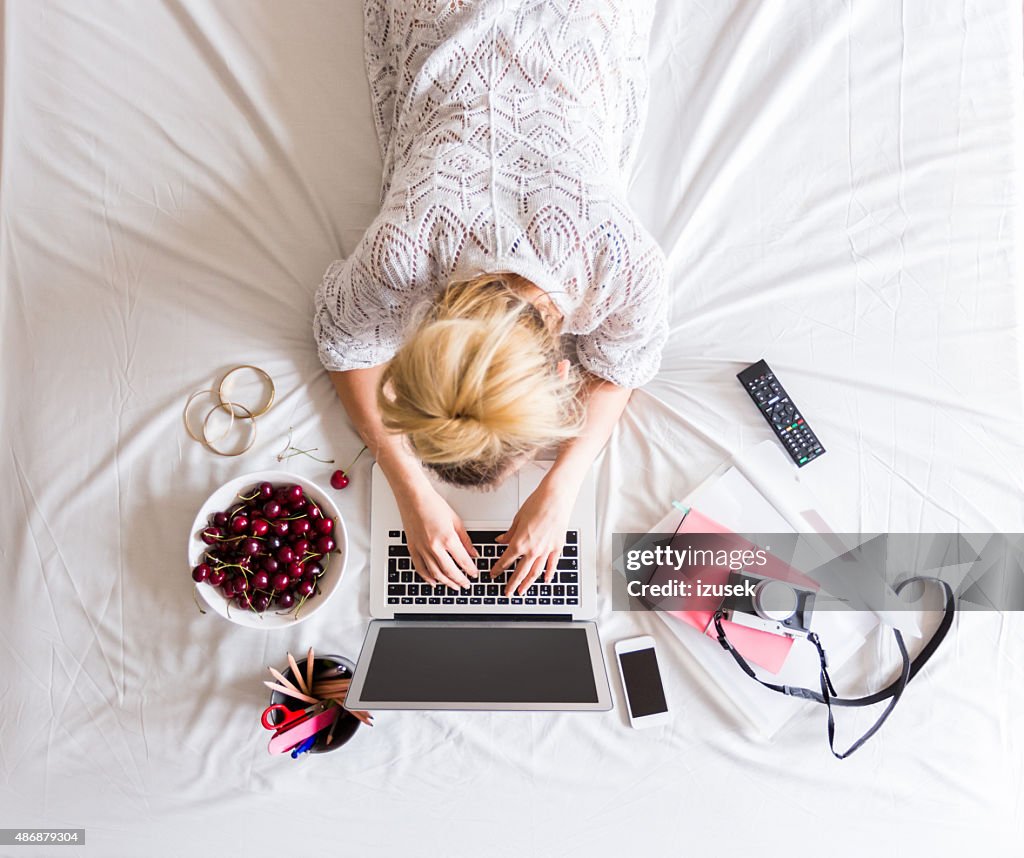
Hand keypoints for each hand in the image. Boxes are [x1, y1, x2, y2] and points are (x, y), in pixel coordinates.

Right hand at [395, 484, 477, 589]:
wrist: (413, 497)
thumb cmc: (433, 504)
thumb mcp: (455, 520)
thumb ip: (465, 540)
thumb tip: (473, 553)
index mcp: (448, 538)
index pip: (463, 561)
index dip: (471, 570)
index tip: (474, 574)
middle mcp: (434, 546)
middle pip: (450, 571)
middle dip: (460, 580)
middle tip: (466, 584)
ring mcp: (422, 549)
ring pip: (435, 573)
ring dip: (446, 582)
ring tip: (454, 586)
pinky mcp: (412, 548)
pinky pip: (420, 568)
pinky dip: (427, 578)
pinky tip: (434, 582)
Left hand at [490, 477, 577, 595]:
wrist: (556, 498)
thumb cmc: (537, 504)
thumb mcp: (517, 519)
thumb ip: (509, 534)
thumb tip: (501, 540)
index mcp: (519, 542)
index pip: (505, 561)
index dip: (498, 569)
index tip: (494, 574)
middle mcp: (533, 550)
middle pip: (520, 572)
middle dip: (512, 583)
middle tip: (507, 592)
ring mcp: (546, 550)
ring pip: (535, 572)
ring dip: (527, 583)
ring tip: (522, 591)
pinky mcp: (557, 547)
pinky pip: (552, 565)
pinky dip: (548, 574)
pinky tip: (545, 580)